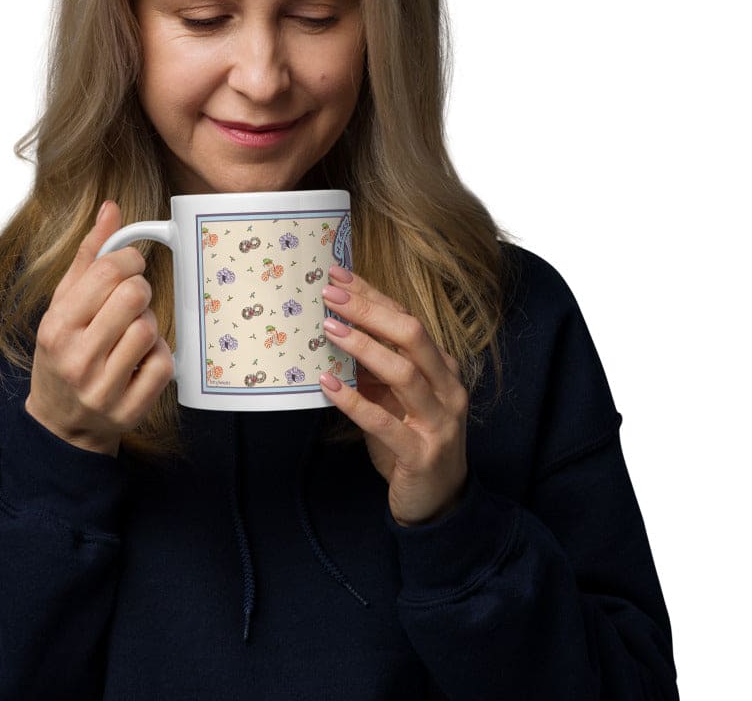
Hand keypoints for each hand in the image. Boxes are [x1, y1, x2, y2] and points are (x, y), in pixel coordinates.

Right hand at [25, 200, 174, 456]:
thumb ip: (89, 255)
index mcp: (57, 326)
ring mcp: (103, 388)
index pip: (106, 272)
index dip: (128, 260)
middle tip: (131, 300)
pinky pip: (164, 364)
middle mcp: (77, 358)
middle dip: (139, 290)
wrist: (61, 422)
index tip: (129, 266)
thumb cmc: (64, 351)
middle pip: (132, 296)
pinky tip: (142, 359)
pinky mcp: (129, 409)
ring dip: (149, 325)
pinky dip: (160, 356)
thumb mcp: (64, 303)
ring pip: (150, 330)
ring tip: (133, 331)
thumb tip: (112, 208)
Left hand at [318, 266, 468, 526]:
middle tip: (329, 294)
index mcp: (442, 367)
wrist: (439, 502)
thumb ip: (373, 365)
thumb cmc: (410, 439)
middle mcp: (447, 388)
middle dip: (369, 311)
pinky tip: (327, 385)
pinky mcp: (421, 454)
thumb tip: (333, 326)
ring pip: (403, 373)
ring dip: (363, 347)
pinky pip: (384, 423)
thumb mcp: (393, 397)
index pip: (406, 319)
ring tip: (328, 329)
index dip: (372, 295)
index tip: (338, 274)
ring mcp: (439, 421)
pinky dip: (354, 402)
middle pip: (412, 336)